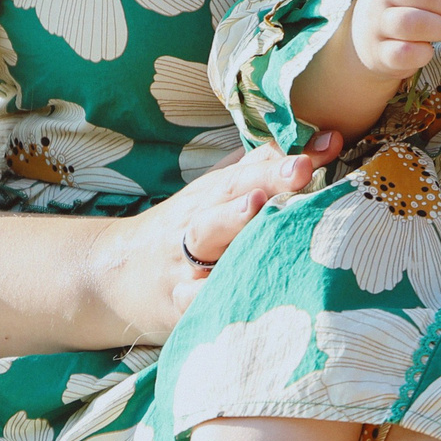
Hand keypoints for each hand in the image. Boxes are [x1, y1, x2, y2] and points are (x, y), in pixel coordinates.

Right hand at [103, 133, 347, 336]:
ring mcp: (185, 261)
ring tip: (256, 209)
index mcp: (214, 193)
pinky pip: (193, 299)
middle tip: (300, 171)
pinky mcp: (175, 303)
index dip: (285, 160)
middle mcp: (199, 221)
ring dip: (231, 223)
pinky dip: (210, 296)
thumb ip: (268, 167)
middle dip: (266, 180)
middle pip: (231, 194)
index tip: (324, 149)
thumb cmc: (185, 229)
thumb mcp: (219, 193)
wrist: (111, 275)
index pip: (253, 169)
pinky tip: (236, 291)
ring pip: (207, 240)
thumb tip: (329, 137)